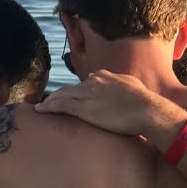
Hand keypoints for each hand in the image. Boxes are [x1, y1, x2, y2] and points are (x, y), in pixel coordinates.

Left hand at [34, 70, 183, 135]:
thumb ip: (119, 82)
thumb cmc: (144, 102)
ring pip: (61, 95)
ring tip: (40, 107)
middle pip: (69, 88)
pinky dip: (48, 107)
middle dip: (57, 95)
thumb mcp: (131, 85)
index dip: (75, 91)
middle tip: (47, 102)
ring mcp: (87, 94)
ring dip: (49, 101)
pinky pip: (60, 106)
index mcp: (105, 76)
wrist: (147, 109)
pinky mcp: (84, 108)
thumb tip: (111, 79)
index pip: (85, 83)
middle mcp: (93, 81)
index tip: (69, 96)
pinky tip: (39, 111)